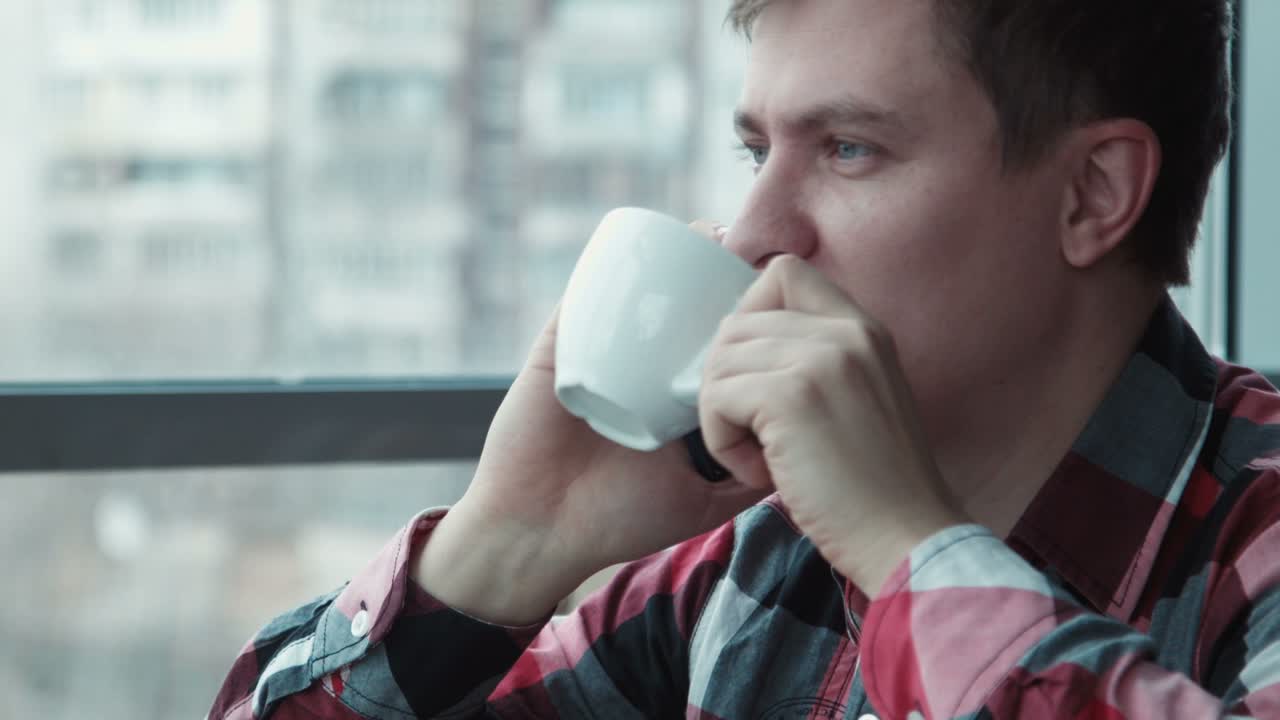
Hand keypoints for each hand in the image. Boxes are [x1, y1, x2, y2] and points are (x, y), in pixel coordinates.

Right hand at [416, 224, 765, 624]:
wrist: (542, 532)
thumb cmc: (616, 520)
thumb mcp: (703, 503)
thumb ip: (748, 482)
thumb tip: (805, 460)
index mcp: (666, 396)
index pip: (709, 342)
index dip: (745, 315)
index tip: (784, 298)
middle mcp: (635, 368)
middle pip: (678, 306)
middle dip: (714, 275)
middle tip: (752, 256)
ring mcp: (597, 353)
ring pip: (635, 291)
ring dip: (671, 257)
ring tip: (712, 236)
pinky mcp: (561, 347)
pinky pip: (584, 294)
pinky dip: (611, 267)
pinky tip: (647, 249)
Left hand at [696, 255, 967, 595]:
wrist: (909, 540)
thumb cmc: (875, 490)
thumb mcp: (859, 400)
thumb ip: (816, 364)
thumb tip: (733, 353)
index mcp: (864, 328)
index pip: (783, 272)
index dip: (750, 317)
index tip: (756, 377)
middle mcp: (846, 331)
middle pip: (737, 322)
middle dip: (728, 383)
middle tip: (757, 437)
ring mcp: (821, 359)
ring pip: (720, 361)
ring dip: (723, 417)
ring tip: (763, 459)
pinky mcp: (792, 396)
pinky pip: (716, 398)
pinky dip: (722, 440)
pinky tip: (760, 473)